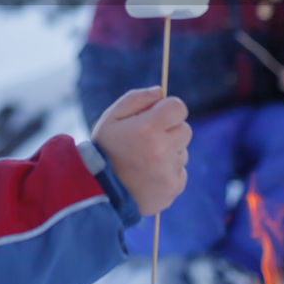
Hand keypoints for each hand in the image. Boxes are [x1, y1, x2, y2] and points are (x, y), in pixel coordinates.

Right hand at [92, 86, 190, 215]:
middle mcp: (162, 149)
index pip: (179, 108)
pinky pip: (180, 172)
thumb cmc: (104, 150)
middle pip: (185, 129)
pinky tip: (148, 176)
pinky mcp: (173, 188)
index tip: (156, 117)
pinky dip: (168, 172)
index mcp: (148, 128)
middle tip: (147, 141)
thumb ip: (136, 99)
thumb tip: (161, 91)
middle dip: (169, 131)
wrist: (99, 192)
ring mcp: (170, 171)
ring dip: (168, 153)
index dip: (168, 110)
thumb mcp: (111, 118)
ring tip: (143, 161)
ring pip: (182, 152)